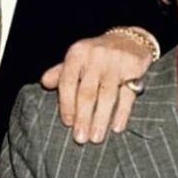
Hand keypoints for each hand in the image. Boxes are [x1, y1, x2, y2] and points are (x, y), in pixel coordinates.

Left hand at [39, 29, 153, 143]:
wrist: (130, 39)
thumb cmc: (97, 55)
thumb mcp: (77, 58)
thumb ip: (61, 72)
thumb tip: (44, 83)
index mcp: (77, 54)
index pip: (68, 82)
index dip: (66, 104)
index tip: (68, 124)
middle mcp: (95, 56)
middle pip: (87, 92)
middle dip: (83, 117)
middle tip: (80, 138)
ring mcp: (116, 62)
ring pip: (107, 95)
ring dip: (101, 119)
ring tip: (97, 138)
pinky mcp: (134, 68)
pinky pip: (128, 94)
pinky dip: (122, 113)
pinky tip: (117, 127)